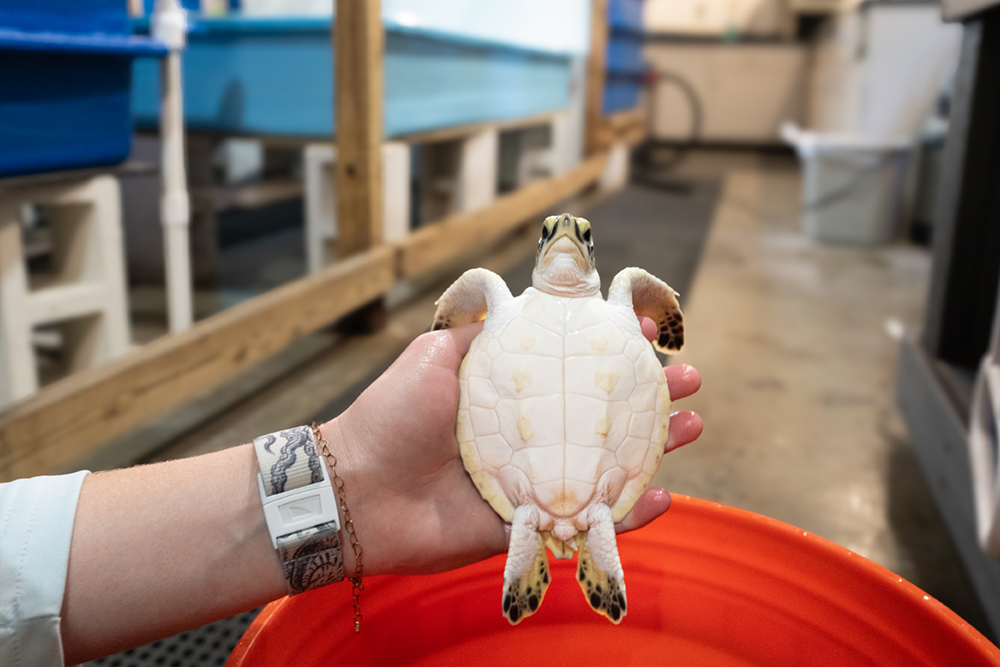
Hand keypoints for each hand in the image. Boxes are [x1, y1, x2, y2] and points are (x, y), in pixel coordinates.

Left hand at [324, 319, 702, 576]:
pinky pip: (589, 522)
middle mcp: (530, 435)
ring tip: (694, 425)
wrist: (360, 487)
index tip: (648, 330)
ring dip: (658, 449)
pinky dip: (632, 515)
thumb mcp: (436, 353)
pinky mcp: (529, 524)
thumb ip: (481, 331)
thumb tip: (521, 303)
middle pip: (604, 417)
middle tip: (690, 382)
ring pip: (609, 466)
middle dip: (652, 397)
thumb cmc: (393, 414)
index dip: (614, 350)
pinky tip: (667, 495)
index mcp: (512, 395)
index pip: (576, 369)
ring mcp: (534, 481)